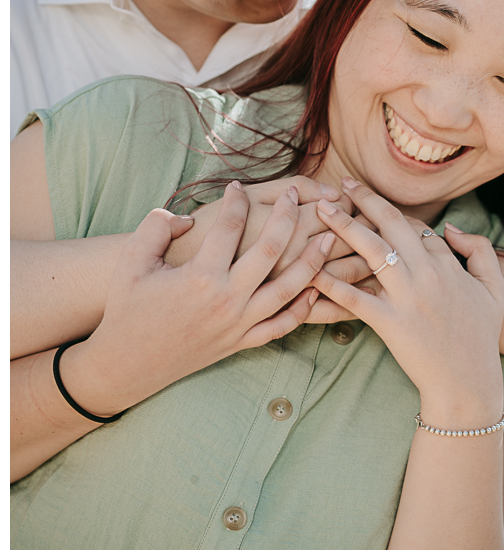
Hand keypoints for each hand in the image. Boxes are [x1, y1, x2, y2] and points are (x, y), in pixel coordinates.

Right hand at [60, 182, 335, 417]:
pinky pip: (283, 324)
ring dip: (314, 260)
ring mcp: (240, 324)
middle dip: (287, 216)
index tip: (236, 187)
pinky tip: (316, 287)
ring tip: (329, 237)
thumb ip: (156, 227)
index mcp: (200, 276)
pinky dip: (304, 306)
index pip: (230, 226)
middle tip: (296, 196)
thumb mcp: (132, 261)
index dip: (236, 200)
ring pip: (290, 288)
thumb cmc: (127, 309)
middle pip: (272, 249)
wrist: (129, 363)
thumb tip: (186, 217)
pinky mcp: (243, 342)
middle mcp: (227, 300)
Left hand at [313, 179, 503, 429]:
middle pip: (391, 224)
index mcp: (448, 264)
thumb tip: (450, 228)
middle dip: (364, 200)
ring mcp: (408, 297)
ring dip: (343, 226)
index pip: (416, 226)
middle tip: (341, 185)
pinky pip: (355, 298)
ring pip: (370, 251)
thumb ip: (479, 250)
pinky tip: (312, 272)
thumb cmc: (481, 337)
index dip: (391, 213)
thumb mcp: (494, 288)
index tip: (370, 201)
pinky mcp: (390, 323)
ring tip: (321, 211)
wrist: (468, 382)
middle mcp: (427, 273)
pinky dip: (332, 285)